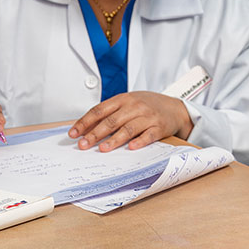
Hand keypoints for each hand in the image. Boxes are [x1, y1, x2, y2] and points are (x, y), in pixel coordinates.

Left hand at [69, 91, 192, 151]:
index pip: (99, 110)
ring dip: (114, 140)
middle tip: (83, 145)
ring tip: (103, 149)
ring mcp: (147, 116)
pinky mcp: (159, 127)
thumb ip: (109, 114)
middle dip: (95, 134)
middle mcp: (134, 106)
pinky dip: (140, 141)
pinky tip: (131, 148)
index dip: (85, 122)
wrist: (174, 107)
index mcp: (122, 99)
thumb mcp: (127, 104)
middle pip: (111, 121)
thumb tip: (86, 130)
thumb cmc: (146, 106)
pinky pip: (148, 135)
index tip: (74, 134)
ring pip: (128, 128)